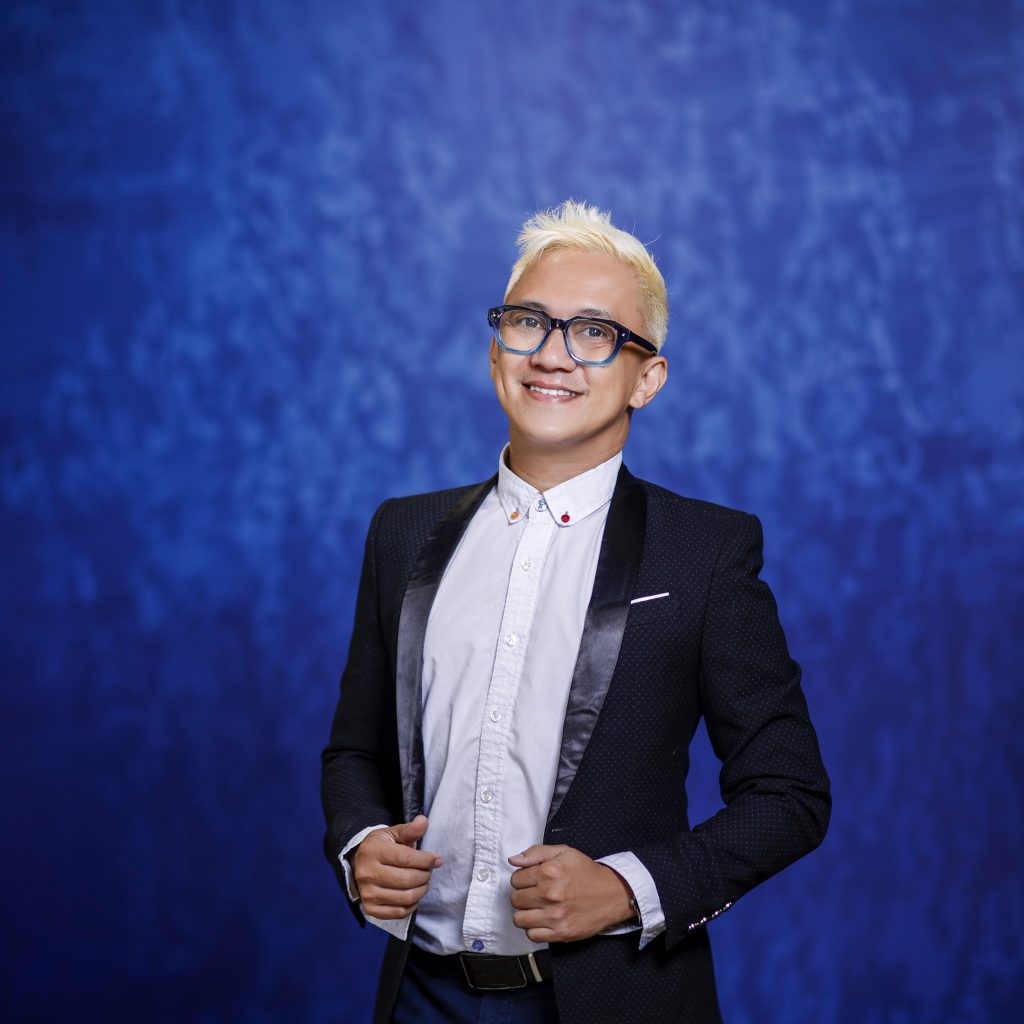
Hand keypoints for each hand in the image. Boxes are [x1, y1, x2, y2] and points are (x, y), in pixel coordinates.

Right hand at [352, 814, 442, 919]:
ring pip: (405, 898)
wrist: (361, 863)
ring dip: (421, 890)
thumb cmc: (382, 846)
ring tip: (424, 882)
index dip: (426, 860)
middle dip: (425, 876)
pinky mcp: (370, 909)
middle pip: (406, 880)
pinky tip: (414, 895)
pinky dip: (412, 905)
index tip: (438, 860)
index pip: (405, 858)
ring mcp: (367, 893)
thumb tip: (424, 821)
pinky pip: (399, 913)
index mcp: (372, 851)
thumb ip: (410, 829)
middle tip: (429, 871)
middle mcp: (366, 873)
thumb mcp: (393, 833)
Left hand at [508, 844, 635, 942]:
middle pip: (515, 899)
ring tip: (536, 908)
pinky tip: (542, 920)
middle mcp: (550, 894)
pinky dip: (534, 929)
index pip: (515, 879)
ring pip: (520, 919)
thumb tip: (514, 860)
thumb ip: (536, 853)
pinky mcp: (561, 933)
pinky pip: (532, 935)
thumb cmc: (587, 872)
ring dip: (525, 913)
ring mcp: (555, 916)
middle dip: (522, 895)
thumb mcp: (563, 852)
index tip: (530, 880)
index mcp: (549, 872)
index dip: (521, 879)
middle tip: (534, 894)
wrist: (612, 893)